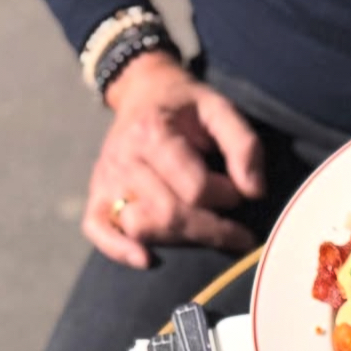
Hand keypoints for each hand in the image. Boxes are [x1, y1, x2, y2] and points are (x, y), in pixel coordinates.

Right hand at [83, 52, 265, 267]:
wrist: (143, 92)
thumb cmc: (186, 106)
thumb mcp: (220, 109)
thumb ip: (244, 145)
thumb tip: (254, 191)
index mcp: (152, 132)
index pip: (195, 188)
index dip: (225, 197)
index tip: (238, 192)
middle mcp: (123, 157)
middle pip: (170, 213)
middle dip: (212, 229)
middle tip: (236, 231)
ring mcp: (106, 178)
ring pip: (142, 227)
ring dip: (180, 241)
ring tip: (206, 234)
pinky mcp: (97, 194)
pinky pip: (98, 229)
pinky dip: (118, 249)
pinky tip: (145, 259)